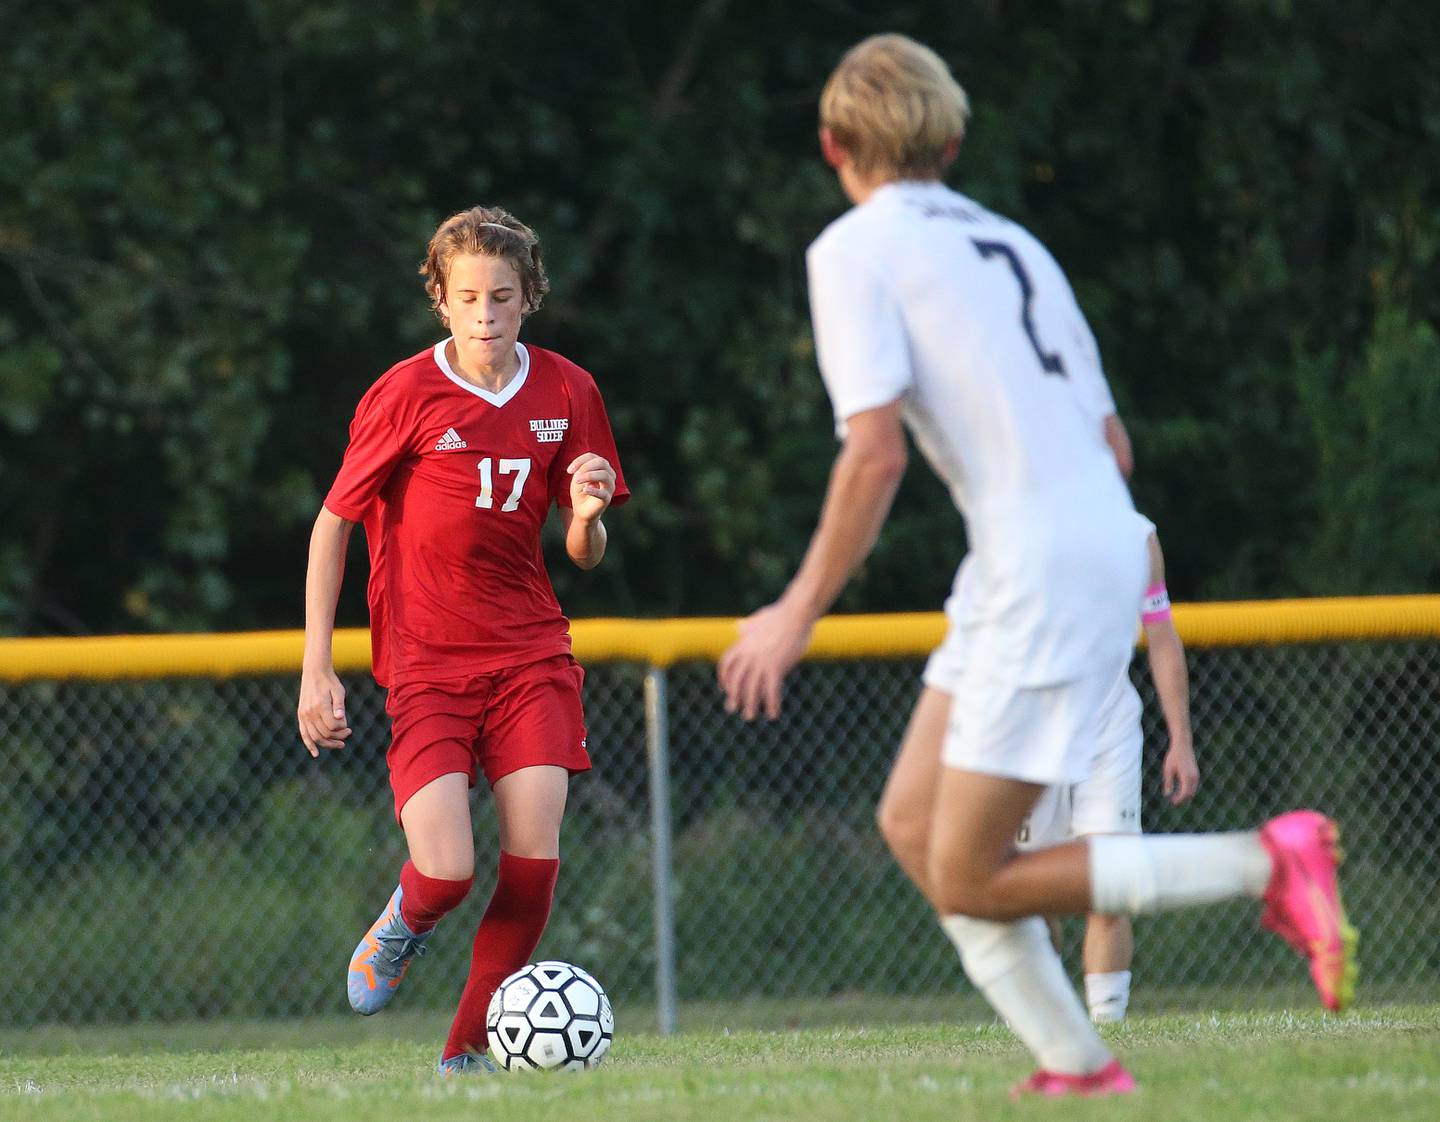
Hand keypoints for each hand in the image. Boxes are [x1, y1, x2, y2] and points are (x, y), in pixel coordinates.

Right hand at [297, 665, 351, 756]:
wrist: (314, 672)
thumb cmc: (330, 682)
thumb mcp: (339, 691)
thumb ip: (340, 706)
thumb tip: (341, 720)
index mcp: (320, 706)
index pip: (333, 726)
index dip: (342, 729)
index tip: (348, 726)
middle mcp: (310, 712)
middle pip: (324, 733)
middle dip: (338, 737)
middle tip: (348, 733)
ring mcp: (304, 715)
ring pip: (315, 737)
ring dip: (328, 743)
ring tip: (340, 743)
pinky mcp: (301, 715)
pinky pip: (304, 734)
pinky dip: (309, 745)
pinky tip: (316, 754)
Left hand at [568, 453, 615, 522]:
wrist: (582, 509)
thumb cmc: (581, 490)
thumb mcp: (578, 476)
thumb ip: (582, 469)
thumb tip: (584, 468)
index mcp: (601, 467)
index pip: (592, 456)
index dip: (579, 461)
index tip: (569, 471)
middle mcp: (609, 474)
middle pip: (601, 462)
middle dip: (586, 466)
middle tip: (576, 476)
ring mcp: (610, 486)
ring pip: (604, 475)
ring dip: (589, 476)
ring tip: (577, 481)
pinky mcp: (607, 499)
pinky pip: (603, 493)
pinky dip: (593, 490)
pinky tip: (585, 490)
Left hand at [716, 599, 815, 720]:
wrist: (796, 613)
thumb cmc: (781, 614)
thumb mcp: (760, 618)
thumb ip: (749, 626)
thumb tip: (739, 626)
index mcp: (743, 643)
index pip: (726, 664)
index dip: (724, 679)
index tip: (725, 689)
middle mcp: (748, 654)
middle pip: (736, 681)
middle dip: (734, 696)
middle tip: (733, 709)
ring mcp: (761, 662)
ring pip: (751, 690)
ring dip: (750, 705)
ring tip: (750, 716)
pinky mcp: (776, 667)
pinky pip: (771, 691)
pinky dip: (772, 704)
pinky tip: (774, 714)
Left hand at [1161, 740, 1198, 804]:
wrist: (1183, 745)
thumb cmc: (1173, 756)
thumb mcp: (1168, 770)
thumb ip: (1168, 782)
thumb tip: (1167, 795)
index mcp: (1186, 776)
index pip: (1184, 793)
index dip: (1179, 799)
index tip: (1172, 802)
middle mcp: (1194, 777)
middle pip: (1190, 793)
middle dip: (1182, 798)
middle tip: (1174, 801)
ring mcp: (1196, 775)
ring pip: (1193, 789)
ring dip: (1186, 794)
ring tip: (1176, 797)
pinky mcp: (1196, 773)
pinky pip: (1194, 785)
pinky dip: (1188, 789)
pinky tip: (1181, 789)